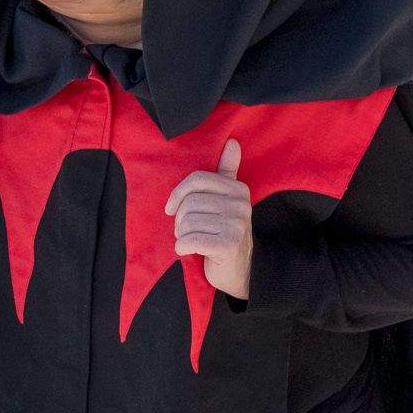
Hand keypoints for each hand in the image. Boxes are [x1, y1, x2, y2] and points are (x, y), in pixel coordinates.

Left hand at [167, 140, 253, 299]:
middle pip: (190, 202)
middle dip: (180, 220)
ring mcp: (236, 225)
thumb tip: (232, 142)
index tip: (171, 208)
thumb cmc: (225, 232)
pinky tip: (189, 251)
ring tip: (191, 241)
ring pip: (188, 222)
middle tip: (186, 231)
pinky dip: (183, 247)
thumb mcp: (227, 200)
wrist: (240, 270)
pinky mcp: (228, 246)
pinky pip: (191, 240)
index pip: (197, 180)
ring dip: (182, 235)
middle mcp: (240, 204)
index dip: (178, 194)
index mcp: (237, 189)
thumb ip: (227, 171)